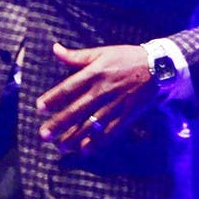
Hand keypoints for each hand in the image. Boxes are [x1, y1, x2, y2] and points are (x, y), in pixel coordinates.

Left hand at [36, 42, 157, 155]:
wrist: (158, 67)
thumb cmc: (125, 58)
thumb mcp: (101, 52)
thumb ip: (76, 56)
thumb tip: (55, 49)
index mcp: (94, 73)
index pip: (69, 87)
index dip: (53, 98)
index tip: (40, 107)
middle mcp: (102, 91)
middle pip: (77, 109)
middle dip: (59, 123)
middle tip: (44, 134)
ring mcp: (115, 105)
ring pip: (91, 124)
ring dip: (74, 136)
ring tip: (60, 146)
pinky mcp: (127, 115)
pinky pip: (110, 131)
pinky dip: (97, 141)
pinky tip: (85, 149)